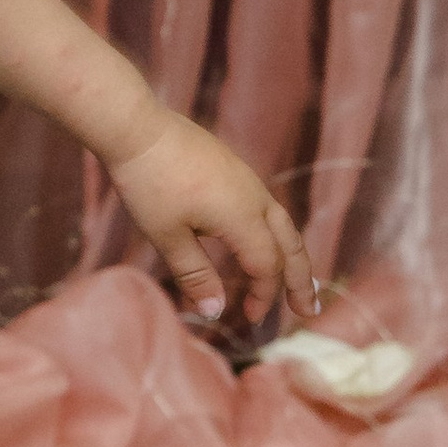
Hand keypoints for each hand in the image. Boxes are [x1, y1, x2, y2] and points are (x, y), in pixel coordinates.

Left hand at [107, 108, 317, 327]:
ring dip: (293, 256)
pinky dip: (276, 235)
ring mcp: (248, 181)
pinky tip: (264, 244)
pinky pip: (268, 209)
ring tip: (298, 283)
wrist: (138, 128)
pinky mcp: (235, 171)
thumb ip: (195, 275)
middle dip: (301, 281)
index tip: (248, 318)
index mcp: (242, 216)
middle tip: (308, 311)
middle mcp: (255, 198)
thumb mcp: (167, 236)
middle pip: (290, 245)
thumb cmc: (149, 183)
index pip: (267, 266)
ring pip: (283, 225)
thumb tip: (216, 312)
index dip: (262, 295)